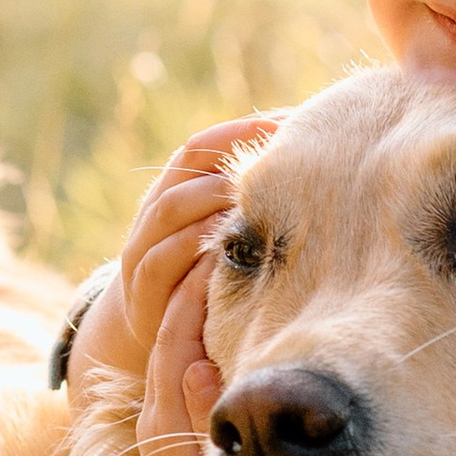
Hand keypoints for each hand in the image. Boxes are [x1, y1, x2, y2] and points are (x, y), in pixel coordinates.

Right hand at [65, 110, 280, 404]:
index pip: (198, 149)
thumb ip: (247, 206)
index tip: (284, 124)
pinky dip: (190, 249)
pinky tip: (224, 247)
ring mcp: (142, 252)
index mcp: (173, 193)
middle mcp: (152, 217)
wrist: (148, 330)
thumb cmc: (202, 277)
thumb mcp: (221, 238)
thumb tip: (314, 162)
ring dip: (210, 199)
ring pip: (169, 210)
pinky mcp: (142, 294)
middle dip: (228, 164)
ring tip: (251, 195)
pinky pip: (160, 263)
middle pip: (185, 174)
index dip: (236, 134)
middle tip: (274, 161)